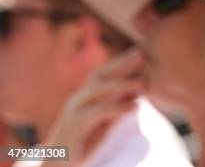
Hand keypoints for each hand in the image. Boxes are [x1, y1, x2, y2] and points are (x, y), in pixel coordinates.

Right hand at [41, 49, 145, 165]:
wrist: (59, 163)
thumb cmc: (83, 141)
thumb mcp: (105, 120)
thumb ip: (118, 105)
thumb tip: (137, 91)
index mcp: (86, 94)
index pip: (105, 71)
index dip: (122, 60)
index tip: (142, 51)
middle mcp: (79, 97)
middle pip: (101, 74)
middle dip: (121, 63)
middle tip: (143, 54)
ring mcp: (74, 109)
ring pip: (99, 90)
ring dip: (122, 84)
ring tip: (143, 83)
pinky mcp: (74, 124)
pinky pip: (98, 112)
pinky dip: (118, 107)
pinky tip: (135, 106)